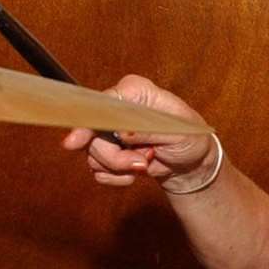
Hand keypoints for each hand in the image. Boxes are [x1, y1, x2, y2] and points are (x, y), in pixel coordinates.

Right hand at [61, 75, 215, 191]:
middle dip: (114, 157)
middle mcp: (117, 108)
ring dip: (118, 168)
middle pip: (92, 134)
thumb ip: (149, 130)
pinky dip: (117, 177)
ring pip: (92, 154)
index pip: (102, 104)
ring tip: (145, 165)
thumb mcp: (179, 132)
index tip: (75, 141)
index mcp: (135, 92)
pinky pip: (98, 169)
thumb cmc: (191, 139)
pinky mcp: (108, 151)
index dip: (86, 123)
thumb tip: (121, 133)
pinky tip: (135, 173)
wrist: (193, 163)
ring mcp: (109, 130)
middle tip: (141, 163)